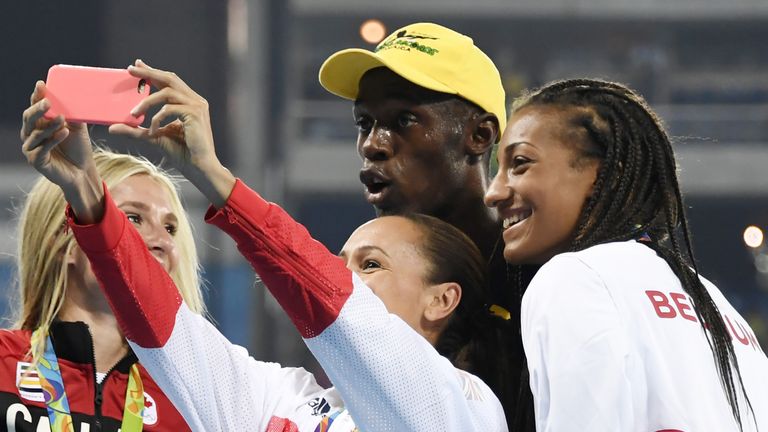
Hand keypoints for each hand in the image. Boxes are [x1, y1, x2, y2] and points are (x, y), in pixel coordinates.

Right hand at [20, 81, 96, 190]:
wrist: (83, 171)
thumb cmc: (78, 149)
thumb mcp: (77, 128)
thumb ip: (73, 114)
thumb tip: (74, 96)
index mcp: (38, 125)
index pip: (35, 108)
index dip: (36, 96)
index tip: (41, 85)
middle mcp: (31, 135)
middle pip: (29, 119)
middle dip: (38, 109)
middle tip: (48, 101)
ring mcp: (31, 149)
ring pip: (36, 134)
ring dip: (49, 125)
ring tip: (62, 118)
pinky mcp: (36, 161)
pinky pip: (42, 149)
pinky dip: (53, 140)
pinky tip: (64, 132)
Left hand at [109, 60, 234, 206]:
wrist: (199, 167)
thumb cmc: (182, 153)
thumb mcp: (153, 137)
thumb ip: (134, 130)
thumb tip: (111, 127)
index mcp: (189, 102)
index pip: (169, 81)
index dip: (153, 72)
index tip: (137, 65)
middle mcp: (195, 100)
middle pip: (170, 78)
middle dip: (149, 72)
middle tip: (130, 69)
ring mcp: (197, 106)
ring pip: (167, 92)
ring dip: (147, 101)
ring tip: (133, 113)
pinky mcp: (195, 114)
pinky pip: (169, 109)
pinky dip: (157, 118)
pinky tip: (151, 130)